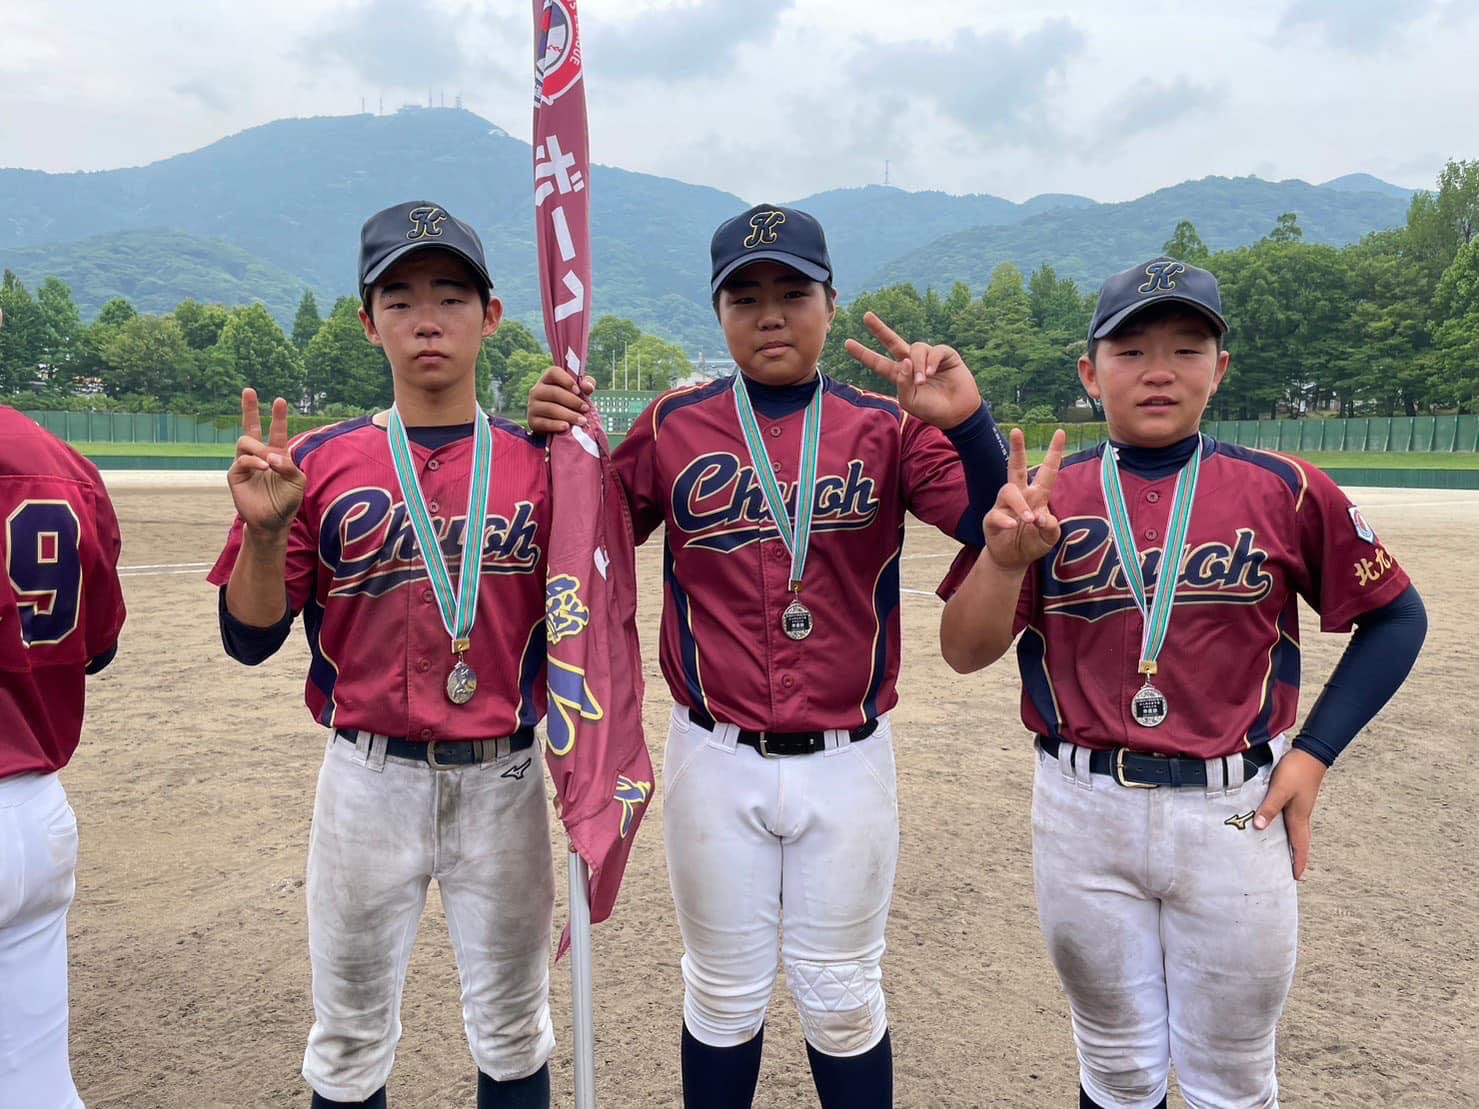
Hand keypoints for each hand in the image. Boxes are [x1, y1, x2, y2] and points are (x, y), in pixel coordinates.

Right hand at [228, 387, 305, 533]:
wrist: (273, 521)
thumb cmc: (287, 501)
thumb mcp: (297, 482)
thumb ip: (289, 466)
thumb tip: (272, 456)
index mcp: (277, 454)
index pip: (277, 431)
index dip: (278, 416)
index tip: (280, 400)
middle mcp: (260, 455)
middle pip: (252, 426)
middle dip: (249, 408)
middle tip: (249, 390)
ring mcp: (246, 464)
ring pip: (245, 441)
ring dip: (258, 448)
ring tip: (268, 462)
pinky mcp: (235, 474)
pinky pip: (242, 460)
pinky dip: (254, 462)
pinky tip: (264, 467)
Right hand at [528, 366, 593, 433]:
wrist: (555, 424)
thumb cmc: (569, 403)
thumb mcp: (579, 392)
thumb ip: (587, 385)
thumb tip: (587, 387)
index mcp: (547, 379)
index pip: (553, 372)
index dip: (566, 380)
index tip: (578, 390)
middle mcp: (537, 390)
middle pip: (554, 392)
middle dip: (572, 401)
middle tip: (586, 408)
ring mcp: (533, 406)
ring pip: (550, 408)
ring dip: (568, 415)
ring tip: (582, 420)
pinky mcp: (532, 421)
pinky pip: (544, 423)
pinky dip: (556, 425)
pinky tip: (566, 427)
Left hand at [843, 311, 981, 428]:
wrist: (957, 412)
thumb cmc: (931, 409)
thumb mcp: (910, 400)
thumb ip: (902, 382)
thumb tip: (904, 360)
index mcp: (899, 375)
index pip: (878, 362)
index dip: (863, 353)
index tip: (847, 343)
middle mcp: (911, 363)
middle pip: (892, 342)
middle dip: (879, 329)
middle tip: (865, 316)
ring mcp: (928, 357)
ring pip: (915, 349)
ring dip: (917, 365)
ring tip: (922, 381)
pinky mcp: (945, 355)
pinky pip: (934, 351)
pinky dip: (930, 362)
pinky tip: (930, 373)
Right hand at [984, 428, 1065, 569]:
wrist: (1013, 559)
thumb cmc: (1033, 542)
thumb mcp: (1050, 537)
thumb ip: (1052, 527)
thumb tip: (1042, 517)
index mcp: (1038, 496)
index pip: (1048, 471)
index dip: (1054, 452)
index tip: (1060, 432)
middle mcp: (1020, 495)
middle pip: (1016, 467)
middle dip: (1017, 448)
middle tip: (1017, 430)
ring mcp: (1004, 506)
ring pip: (1008, 491)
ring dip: (1020, 504)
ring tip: (1029, 519)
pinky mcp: (992, 519)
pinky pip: (997, 514)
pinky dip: (1006, 519)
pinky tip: (1013, 526)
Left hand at [1254, 748, 1328, 879]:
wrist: (1310, 753)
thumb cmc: (1296, 771)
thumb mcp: (1280, 790)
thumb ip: (1269, 808)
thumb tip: (1259, 827)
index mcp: (1299, 817)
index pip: (1300, 845)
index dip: (1299, 861)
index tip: (1297, 878)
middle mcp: (1301, 815)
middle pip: (1299, 841)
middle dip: (1296, 857)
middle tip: (1291, 871)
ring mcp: (1299, 807)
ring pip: (1295, 831)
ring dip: (1291, 844)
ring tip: (1281, 854)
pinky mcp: (1295, 798)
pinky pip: (1290, 820)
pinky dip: (1285, 829)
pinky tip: (1275, 826)